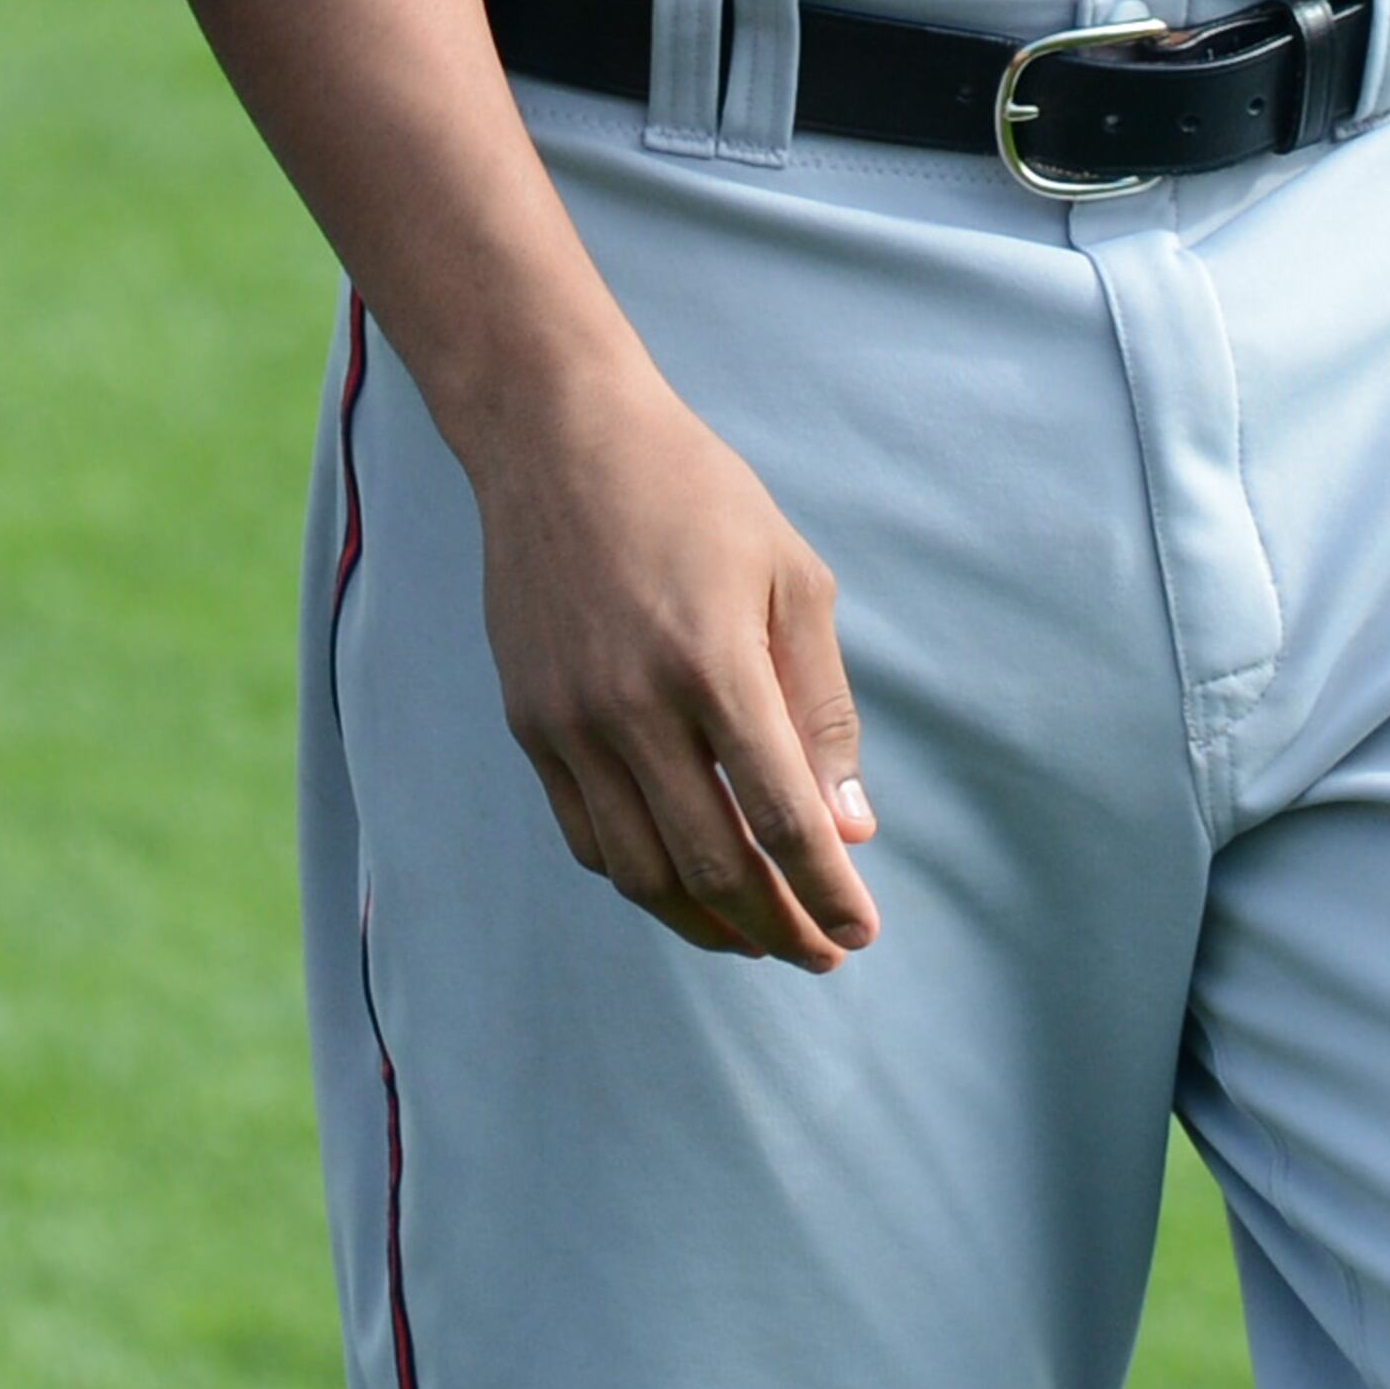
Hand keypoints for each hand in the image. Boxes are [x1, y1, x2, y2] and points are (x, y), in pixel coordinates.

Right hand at [462, 345, 879, 970]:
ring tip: (757, 936)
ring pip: (642, 872)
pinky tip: (682, 883)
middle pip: (714, 865)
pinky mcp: (529, 721)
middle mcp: (633, 705)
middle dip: (779, 927)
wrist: (556, 438)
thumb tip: (849, 828)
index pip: (782, 819)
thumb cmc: (693, 494)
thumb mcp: (791, 576)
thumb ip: (822, 707)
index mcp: (713, 663)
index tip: (860, 932)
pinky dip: (639, 879)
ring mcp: (571, 720)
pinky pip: (586, 836)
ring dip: (709, 923)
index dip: (828, 893)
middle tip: (820, 951)